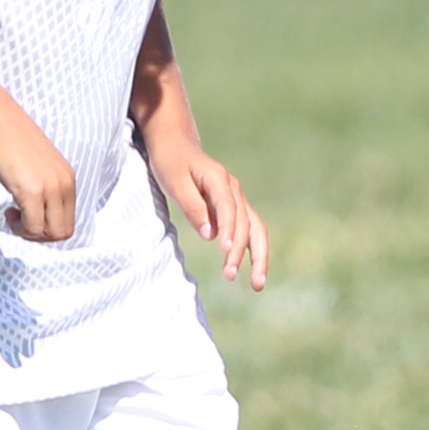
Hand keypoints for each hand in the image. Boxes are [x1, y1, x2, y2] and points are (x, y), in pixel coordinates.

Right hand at [0, 109, 78, 241]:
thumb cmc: (8, 138)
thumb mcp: (36, 164)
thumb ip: (43, 183)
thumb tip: (37, 206)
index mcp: (68, 178)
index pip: (69, 219)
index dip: (47, 226)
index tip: (27, 213)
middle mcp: (65, 184)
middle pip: (64, 231)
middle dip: (40, 235)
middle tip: (19, 220)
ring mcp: (51, 188)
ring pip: (51, 234)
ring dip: (30, 233)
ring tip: (13, 216)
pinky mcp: (32, 191)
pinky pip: (33, 228)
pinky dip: (20, 228)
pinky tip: (8, 211)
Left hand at [152, 128, 271, 287]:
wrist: (177, 144)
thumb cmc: (171, 162)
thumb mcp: (174, 182)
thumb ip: (192, 207)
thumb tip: (209, 235)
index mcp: (219, 179)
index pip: (228, 207)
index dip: (229, 229)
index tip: (224, 251)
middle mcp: (234, 189)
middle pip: (246, 222)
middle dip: (241, 251)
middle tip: (230, 276)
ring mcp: (237, 198)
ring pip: (255, 228)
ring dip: (258, 256)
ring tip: (258, 285)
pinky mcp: (235, 208)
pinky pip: (250, 230)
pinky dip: (253, 250)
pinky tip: (253, 271)